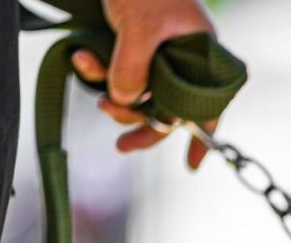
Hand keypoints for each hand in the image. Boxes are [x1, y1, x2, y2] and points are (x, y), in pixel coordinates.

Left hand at [71, 0, 217, 169]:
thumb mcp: (138, 28)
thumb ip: (133, 69)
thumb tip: (122, 102)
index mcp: (202, 55)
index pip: (209, 105)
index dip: (202, 138)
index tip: (192, 167)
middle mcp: (184, 59)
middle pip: (169, 109)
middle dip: (142, 126)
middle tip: (121, 145)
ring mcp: (157, 54)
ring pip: (140, 96)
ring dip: (114, 99)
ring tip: (94, 91)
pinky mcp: (131, 47)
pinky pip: (118, 74)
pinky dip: (98, 73)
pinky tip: (81, 60)